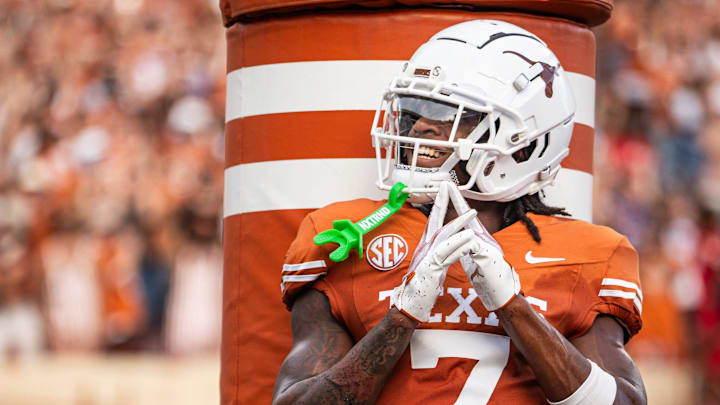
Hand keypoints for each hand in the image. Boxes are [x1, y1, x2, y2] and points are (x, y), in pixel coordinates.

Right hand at [391, 182, 477, 322]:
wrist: (408, 307)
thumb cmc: (418, 290)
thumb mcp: (428, 268)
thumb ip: (436, 257)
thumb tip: (443, 252)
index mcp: (424, 248)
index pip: (431, 222)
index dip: (438, 205)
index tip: (443, 191)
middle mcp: (423, 249)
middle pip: (435, 221)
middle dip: (443, 203)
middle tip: (449, 187)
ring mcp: (426, 258)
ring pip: (443, 235)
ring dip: (459, 224)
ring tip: (472, 214)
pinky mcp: (431, 268)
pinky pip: (447, 252)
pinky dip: (459, 244)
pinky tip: (470, 238)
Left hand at [442, 182, 520, 311]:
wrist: (503, 295)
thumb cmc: (489, 280)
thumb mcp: (474, 260)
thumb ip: (466, 248)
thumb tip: (458, 241)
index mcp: (478, 242)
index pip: (464, 220)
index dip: (456, 205)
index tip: (446, 192)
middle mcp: (485, 240)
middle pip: (469, 217)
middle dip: (458, 200)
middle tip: (448, 186)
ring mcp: (488, 247)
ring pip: (470, 227)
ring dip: (460, 213)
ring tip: (451, 200)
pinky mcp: (488, 257)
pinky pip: (473, 244)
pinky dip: (464, 238)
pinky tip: (457, 232)